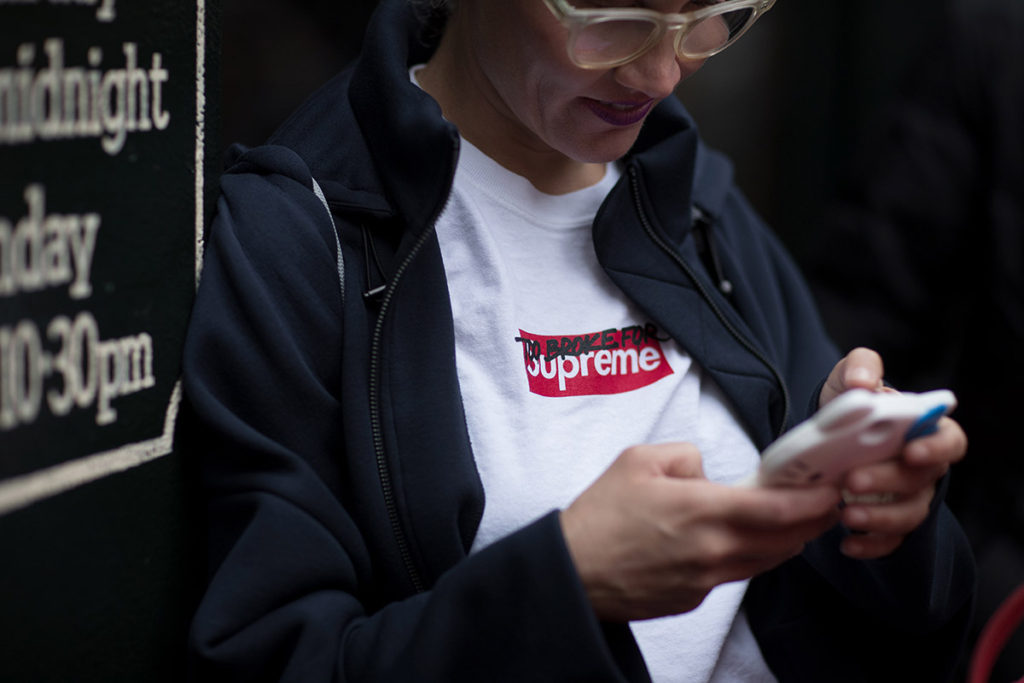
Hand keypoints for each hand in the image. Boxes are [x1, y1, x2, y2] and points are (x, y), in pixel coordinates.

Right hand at [559, 442, 840, 621]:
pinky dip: (746, 556)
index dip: (814, 501)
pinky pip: (733, 575)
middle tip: (823, 502)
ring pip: (765, 562)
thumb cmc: (599, 516)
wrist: (573, 572)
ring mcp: (705, 580)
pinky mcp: (694, 598)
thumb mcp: (637, 460)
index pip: (778, 510)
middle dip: (812, 522)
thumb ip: (685, 455)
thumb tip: (707, 470)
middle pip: (785, 541)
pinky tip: (736, 540)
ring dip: (786, 541)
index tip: (831, 489)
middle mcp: (712, 550)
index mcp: (701, 510)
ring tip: (791, 520)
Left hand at [819, 348, 967, 558]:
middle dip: (889, 481)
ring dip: (881, 517)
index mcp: (923, 431)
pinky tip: (847, 544)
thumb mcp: (849, 378)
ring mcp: (907, 497)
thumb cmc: (851, 404)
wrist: (825, 434)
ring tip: (846, 514)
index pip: (949, 441)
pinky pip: (889, 540)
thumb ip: (860, 367)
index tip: (911, 451)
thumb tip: (862, 382)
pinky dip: (871, 545)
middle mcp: (921, 468)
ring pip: (909, 515)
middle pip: (921, 480)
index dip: (936, 448)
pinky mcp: (887, 522)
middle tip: (852, 479)